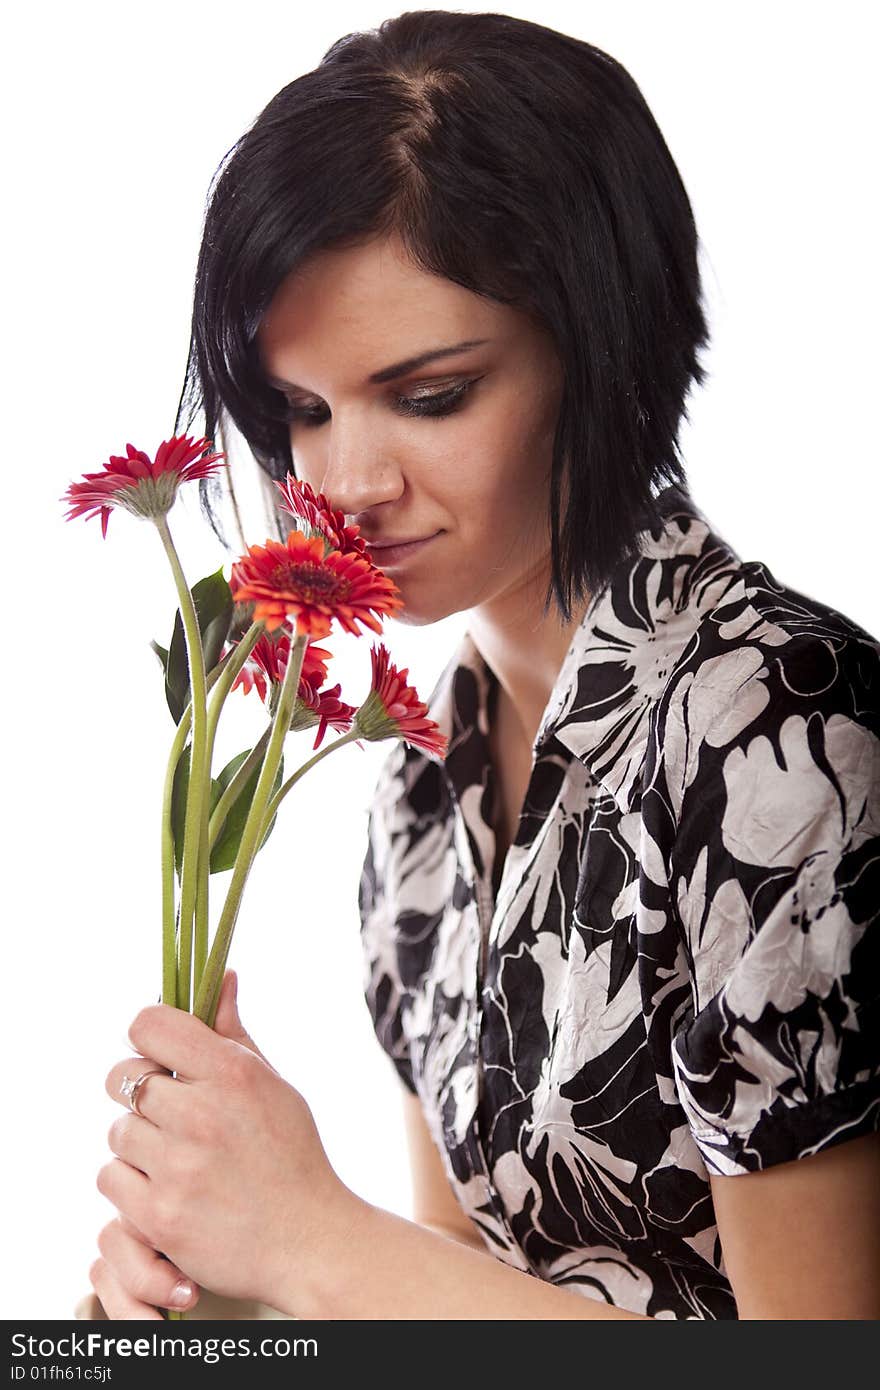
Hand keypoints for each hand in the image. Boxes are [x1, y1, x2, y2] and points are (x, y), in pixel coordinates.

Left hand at [92, 970, 353, 1314]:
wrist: (308, 1240)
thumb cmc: (291, 1155)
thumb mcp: (272, 1084)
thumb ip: (234, 1032)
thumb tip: (222, 975)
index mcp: (232, 1073)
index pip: (149, 1025)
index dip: (147, 1035)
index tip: (159, 1055)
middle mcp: (201, 1114)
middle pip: (123, 1078)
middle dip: (139, 1092)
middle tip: (167, 1112)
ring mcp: (178, 1167)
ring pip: (117, 1131)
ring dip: (138, 1142)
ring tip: (176, 1157)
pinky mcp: (159, 1215)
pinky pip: (110, 1178)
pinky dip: (130, 1184)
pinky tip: (164, 1188)